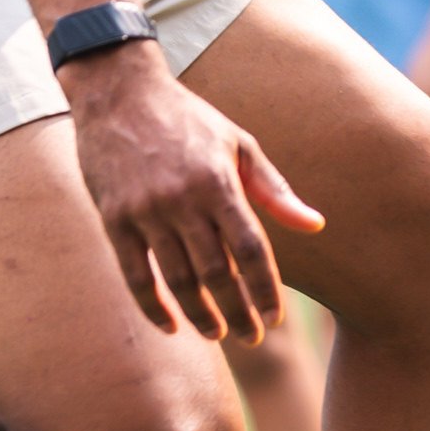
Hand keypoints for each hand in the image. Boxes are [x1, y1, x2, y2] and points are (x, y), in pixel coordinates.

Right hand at [58, 45, 323, 341]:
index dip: (264, 288)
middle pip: (216, 273)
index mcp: (219, 182)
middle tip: (252, 337)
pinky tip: (171, 326)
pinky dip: (153, 306)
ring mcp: (145, 210)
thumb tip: (315, 226)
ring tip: (218, 333)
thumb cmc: (188, 119)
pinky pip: (135, 274)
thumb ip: (274, 189)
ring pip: (177, 279)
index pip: (250, 249)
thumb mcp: (238, 143)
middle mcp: (182, 199)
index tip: (274, 315)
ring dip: (200, 315)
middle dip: (238, 311)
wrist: (119, 92)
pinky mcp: (114, 217)